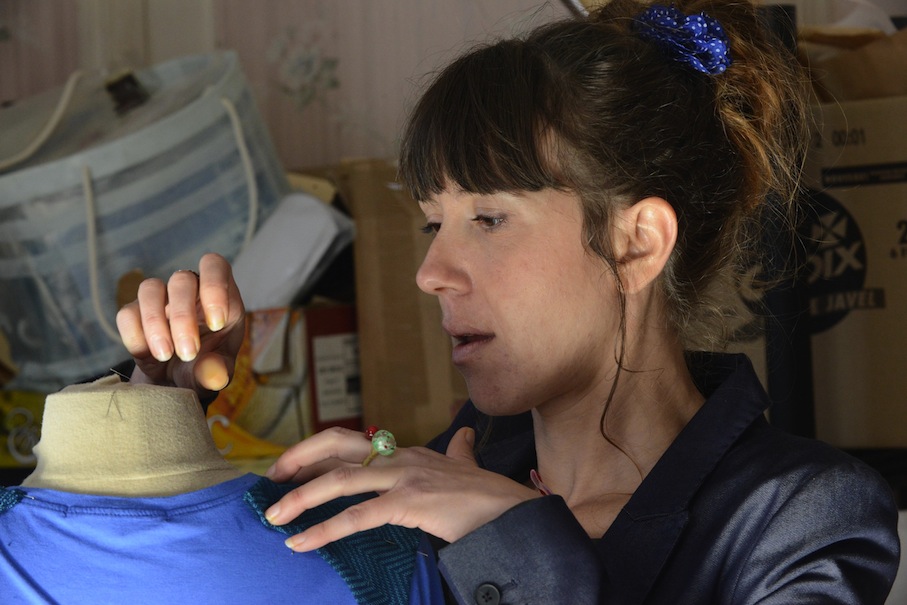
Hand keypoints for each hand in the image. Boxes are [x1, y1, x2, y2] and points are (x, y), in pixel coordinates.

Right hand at [115, 253, 245, 393]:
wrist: (174, 383)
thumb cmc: (203, 368)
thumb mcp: (217, 373)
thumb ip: (218, 372)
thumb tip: (213, 376)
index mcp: (219, 296)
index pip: (215, 266)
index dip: (215, 287)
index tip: (216, 324)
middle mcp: (189, 291)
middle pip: (181, 279)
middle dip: (183, 318)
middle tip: (188, 353)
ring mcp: (160, 299)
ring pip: (149, 288)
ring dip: (155, 323)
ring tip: (165, 356)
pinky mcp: (134, 314)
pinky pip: (126, 313)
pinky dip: (135, 335)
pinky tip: (147, 355)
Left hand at [263, 426, 540, 550]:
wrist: (515, 512)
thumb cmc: (489, 496)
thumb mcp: (464, 466)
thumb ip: (458, 451)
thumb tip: (464, 436)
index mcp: (406, 451)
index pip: (350, 442)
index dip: (314, 451)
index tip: (287, 469)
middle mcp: (401, 457)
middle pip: (336, 444)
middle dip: (297, 460)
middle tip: (270, 483)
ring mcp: (405, 477)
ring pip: (340, 479)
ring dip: (300, 499)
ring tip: (275, 518)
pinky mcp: (411, 503)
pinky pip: (358, 516)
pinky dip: (324, 529)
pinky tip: (302, 543)